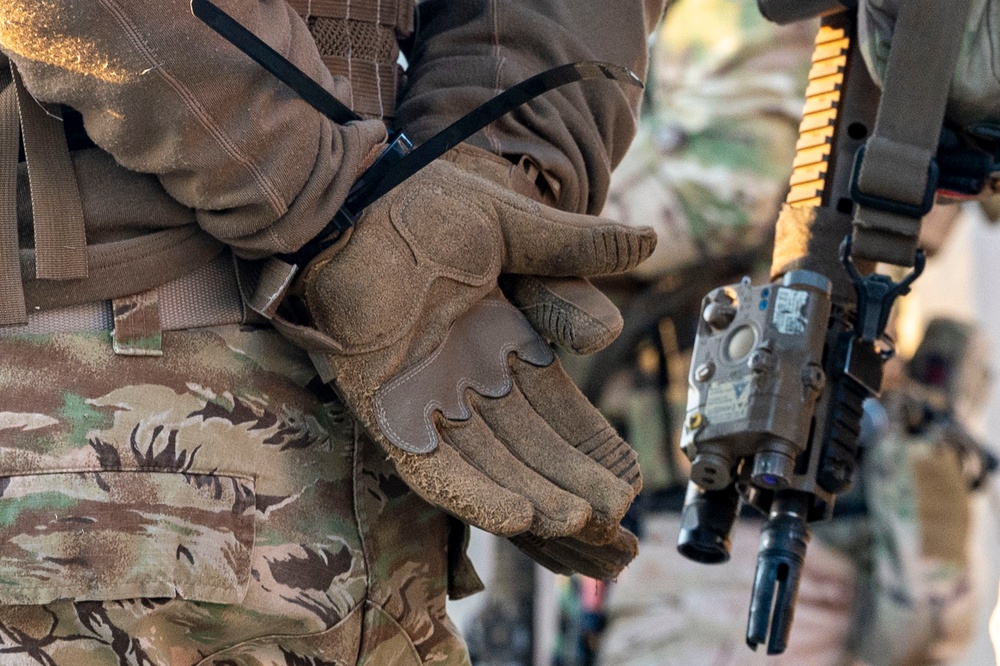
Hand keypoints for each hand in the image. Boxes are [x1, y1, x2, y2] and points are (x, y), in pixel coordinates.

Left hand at [279, 146, 655, 543]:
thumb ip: (574, 250)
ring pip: (486, 466)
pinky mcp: (380, 406)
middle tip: (614, 522)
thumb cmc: (420, 203)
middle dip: (570, 484)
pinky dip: (472, 492)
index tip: (627, 478)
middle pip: (527, 448)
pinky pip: (428, 465)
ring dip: (531, 497)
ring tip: (576, 526)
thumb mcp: (514, 228)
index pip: (555, 409)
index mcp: (498, 341)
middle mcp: (465, 377)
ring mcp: (421, 396)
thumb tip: (650, 241)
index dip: (590, 445)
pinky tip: (517, 517)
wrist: (347, 197)